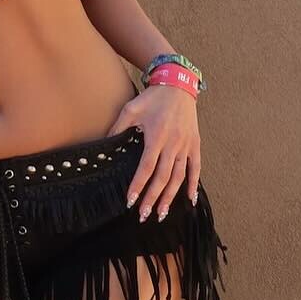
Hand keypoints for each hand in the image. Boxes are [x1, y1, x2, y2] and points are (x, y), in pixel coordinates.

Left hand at [108, 82, 201, 221]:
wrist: (178, 85)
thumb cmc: (152, 98)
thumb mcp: (130, 109)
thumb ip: (118, 128)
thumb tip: (104, 144)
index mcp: (156, 137)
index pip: (146, 168)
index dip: (138, 186)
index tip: (130, 201)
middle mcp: (173, 144)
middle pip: (162, 177)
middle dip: (153, 198)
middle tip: (144, 215)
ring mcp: (186, 145)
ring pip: (179, 177)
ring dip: (170, 197)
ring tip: (162, 213)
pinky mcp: (195, 144)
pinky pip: (196, 168)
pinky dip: (193, 184)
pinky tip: (190, 199)